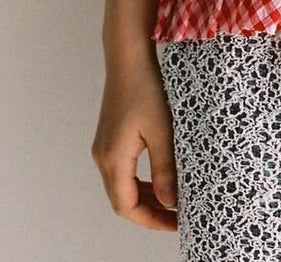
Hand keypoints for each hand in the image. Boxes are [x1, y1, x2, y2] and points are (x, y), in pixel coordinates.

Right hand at [91, 53, 178, 230]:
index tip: (176, 223)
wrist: (127, 57)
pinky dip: (140, 180)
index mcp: (113, 160)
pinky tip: (159, 177)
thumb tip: (170, 202)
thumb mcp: (162, 131)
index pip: (127, 206)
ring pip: (122, 186)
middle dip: (150, 212)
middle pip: (122, 200)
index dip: (151, 220)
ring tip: (172, 200)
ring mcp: (104, 147)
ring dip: (145, 196)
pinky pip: (123, 170)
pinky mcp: (110, 137)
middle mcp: (103, 157)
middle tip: (177, 216)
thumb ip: (165, 169)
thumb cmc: (145, 89)